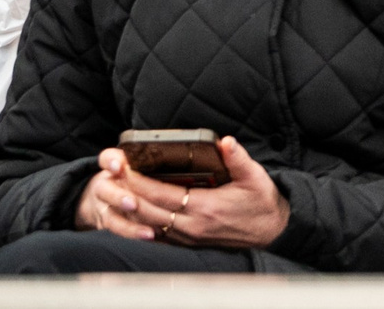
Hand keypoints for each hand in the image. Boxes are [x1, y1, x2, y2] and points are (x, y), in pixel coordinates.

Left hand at [96, 137, 290, 249]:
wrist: (273, 230)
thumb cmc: (262, 202)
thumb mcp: (255, 176)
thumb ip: (238, 158)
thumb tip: (225, 141)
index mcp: (207, 207)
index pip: (163, 195)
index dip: (141, 183)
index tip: (125, 169)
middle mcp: (193, 226)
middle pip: (150, 212)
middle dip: (127, 194)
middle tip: (111, 178)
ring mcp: (190, 238)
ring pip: (149, 227)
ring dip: (130, 210)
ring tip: (115, 193)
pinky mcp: (190, 243)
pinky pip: (158, 237)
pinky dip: (141, 226)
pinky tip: (131, 215)